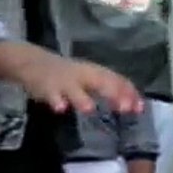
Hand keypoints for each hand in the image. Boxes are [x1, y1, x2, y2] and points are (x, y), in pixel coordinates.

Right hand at [11, 50, 141, 116]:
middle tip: (125, 108)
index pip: (116, 80)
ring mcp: (64, 81)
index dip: (129, 92)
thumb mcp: (88, 78)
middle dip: (113, 94)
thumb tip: (133, 103)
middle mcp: (82, 74)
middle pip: (100, 82)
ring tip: (89, 109)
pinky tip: (60, 108)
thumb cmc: (66, 75)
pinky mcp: (47, 88)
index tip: (140, 108)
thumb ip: (108, 89)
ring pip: (74, 90)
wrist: (32, 62)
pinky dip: (56, 101)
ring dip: (81, 99)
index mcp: (94, 72)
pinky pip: (52, 95)